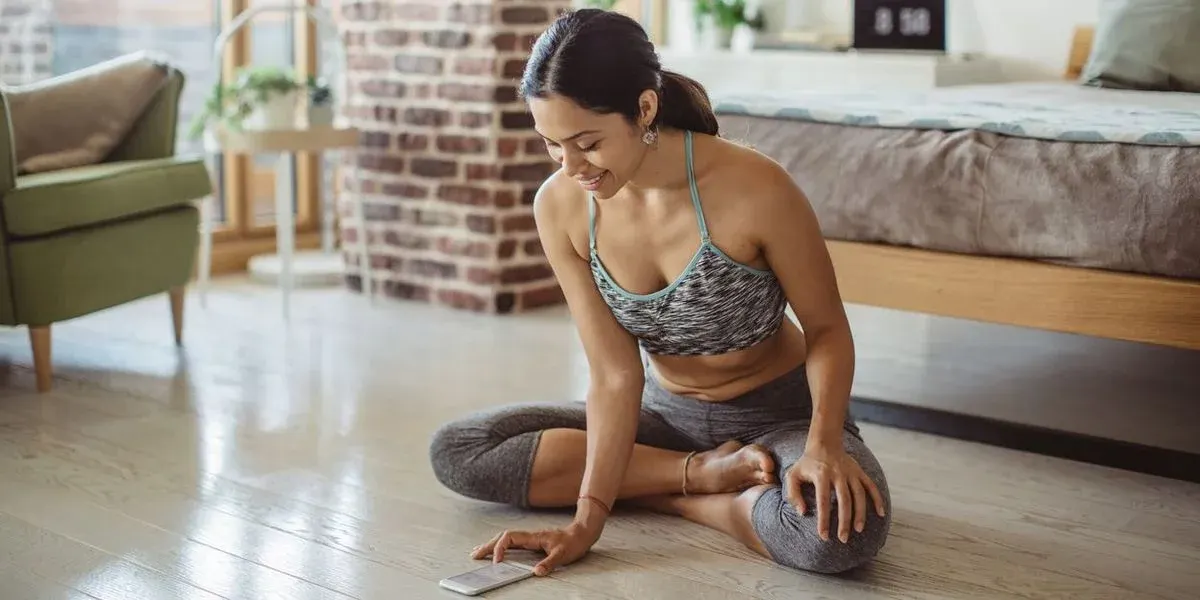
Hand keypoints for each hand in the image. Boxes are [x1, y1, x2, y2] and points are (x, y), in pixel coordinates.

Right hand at [471, 521, 600, 576]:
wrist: (582, 533)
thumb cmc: (573, 542)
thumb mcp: (563, 554)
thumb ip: (549, 563)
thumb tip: (536, 572)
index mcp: (533, 537)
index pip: (509, 537)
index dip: (500, 548)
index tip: (497, 562)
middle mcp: (529, 536)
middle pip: (502, 537)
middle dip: (488, 546)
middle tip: (474, 555)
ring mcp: (529, 539)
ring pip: (505, 539)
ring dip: (491, 545)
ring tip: (477, 552)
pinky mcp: (532, 542)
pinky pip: (511, 543)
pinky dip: (500, 547)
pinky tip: (496, 552)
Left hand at [785, 443, 885, 542]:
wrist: (824, 443)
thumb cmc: (806, 464)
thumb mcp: (792, 475)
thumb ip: (793, 494)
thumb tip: (802, 512)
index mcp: (821, 475)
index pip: (823, 501)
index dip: (824, 520)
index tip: (823, 536)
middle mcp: (838, 474)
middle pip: (844, 500)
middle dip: (845, 521)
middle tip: (843, 539)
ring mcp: (851, 472)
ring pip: (859, 495)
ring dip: (860, 513)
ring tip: (859, 530)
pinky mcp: (859, 471)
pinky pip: (871, 486)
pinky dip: (877, 498)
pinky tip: (881, 513)